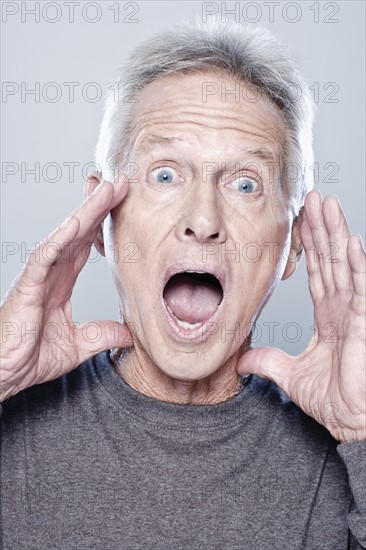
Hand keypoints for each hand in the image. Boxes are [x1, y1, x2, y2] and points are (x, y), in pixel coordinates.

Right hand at [0, 177, 132, 401]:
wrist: (3, 374)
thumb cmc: (30, 356)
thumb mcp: (79, 345)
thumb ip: (103, 335)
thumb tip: (130, 333)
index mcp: (62, 282)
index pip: (87, 245)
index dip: (104, 224)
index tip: (122, 203)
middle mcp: (51, 272)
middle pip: (79, 231)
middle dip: (99, 206)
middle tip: (120, 182)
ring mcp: (38, 276)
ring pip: (64, 236)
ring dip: (86, 212)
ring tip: (106, 189)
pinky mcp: (27, 286)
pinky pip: (45, 257)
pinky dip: (61, 238)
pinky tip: (78, 222)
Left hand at [237, 191, 365, 442]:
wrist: (351, 424)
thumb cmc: (334, 401)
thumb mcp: (291, 376)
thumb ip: (269, 362)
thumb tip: (243, 359)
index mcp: (329, 316)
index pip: (317, 272)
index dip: (309, 246)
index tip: (300, 222)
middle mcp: (344, 308)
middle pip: (331, 260)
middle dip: (321, 229)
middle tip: (312, 199)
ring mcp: (357, 313)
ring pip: (345, 265)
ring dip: (336, 234)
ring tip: (327, 206)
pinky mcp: (365, 323)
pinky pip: (361, 288)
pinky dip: (356, 264)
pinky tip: (349, 241)